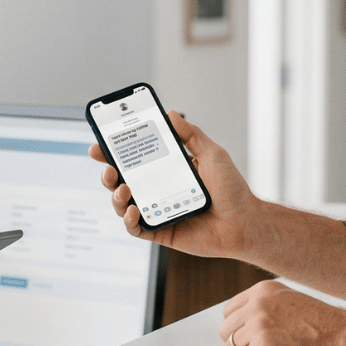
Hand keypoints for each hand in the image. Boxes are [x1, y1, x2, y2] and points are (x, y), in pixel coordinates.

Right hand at [88, 111, 258, 260]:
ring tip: (123, 190)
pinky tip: (134, 211)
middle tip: (108, 169)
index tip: (100, 145)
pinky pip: (136, 228)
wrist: (246, 223)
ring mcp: (157, 212)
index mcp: (166, 171)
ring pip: (124, 205)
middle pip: (122, 182)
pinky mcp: (161, 232)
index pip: (134, 160)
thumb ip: (191, 135)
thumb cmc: (232, 190)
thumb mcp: (212, 154)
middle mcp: (158, 191)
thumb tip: (171, 113)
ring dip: (116, 197)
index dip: (113, 153)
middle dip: (108, 174)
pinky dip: (129, 220)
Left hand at [218, 280, 345, 345]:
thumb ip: (265, 306)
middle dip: (241, 343)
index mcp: (263, 291)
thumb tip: (240, 322)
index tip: (255, 336)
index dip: (240, 328)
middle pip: (226, 331)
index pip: (230, 311)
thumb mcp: (291, 300)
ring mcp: (259, 327)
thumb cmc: (326, 325)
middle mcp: (257, 305)